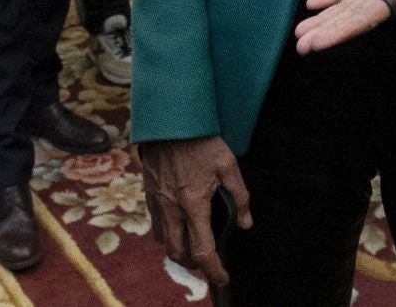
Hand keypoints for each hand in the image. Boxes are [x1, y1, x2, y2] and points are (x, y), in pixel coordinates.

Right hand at [139, 136, 250, 285]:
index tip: (223, 276)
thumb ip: (240, 196)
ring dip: (178, 249)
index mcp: (193, 204)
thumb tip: (246, 222)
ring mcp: (157, 201)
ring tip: (193, 244)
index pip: (203, 250)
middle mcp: (172, 208)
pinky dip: (167, 232)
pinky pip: (155, 224)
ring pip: (164, 241)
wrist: (169, 120)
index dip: (214, 270)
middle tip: (208, 260)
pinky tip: (178, 224)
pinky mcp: (149, 193)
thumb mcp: (228, 164)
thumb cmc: (200, 140)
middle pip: (178, 253)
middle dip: (194, 264)